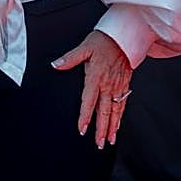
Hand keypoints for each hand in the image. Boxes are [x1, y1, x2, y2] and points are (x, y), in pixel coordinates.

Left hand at [52, 30, 132, 148]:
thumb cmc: (103, 41)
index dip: (85, 116)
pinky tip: (118, 125)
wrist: (124, 36)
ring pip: (115, 111)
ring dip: (112, 127)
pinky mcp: (124, 85)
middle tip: (99, 144)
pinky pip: (123, 104)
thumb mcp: (84, 47)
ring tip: (110, 140)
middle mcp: (107, 85)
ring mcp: (117, 86)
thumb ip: (70, 58)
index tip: (82, 129)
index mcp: (95, 77)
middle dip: (102, 130)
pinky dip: (120, 117)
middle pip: (104, 111)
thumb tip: (55, 64)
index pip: (89, 101)